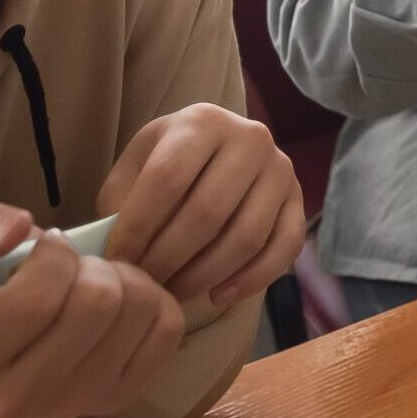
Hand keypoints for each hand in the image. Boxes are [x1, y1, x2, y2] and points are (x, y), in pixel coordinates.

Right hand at [0, 200, 183, 417]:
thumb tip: (20, 227)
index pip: (37, 299)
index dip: (54, 254)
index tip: (46, 247)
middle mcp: (15, 399)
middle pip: (99, 302)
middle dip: (93, 264)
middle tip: (74, 266)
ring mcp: (71, 404)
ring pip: (141, 310)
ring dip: (127, 277)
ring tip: (95, 280)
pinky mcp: (116, 398)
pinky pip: (169, 329)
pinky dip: (157, 300)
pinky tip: (122, 301)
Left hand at [99, 105, 304, 307]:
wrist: (214, 153)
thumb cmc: (165, 166)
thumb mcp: (135, 169)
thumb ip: (122, 204)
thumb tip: (119, 257)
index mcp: (202, 121)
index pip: (168, 179)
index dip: (138, 228)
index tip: (117, 262)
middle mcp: (251, 137)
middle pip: (208, 211)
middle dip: (169, 259)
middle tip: (144, 285)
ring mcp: (281, 169)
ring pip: (246, 236)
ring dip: (204, 275)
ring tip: (172, 293)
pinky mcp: (299, 201)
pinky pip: (283, 248)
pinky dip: (251, 280)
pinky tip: (217, 296)